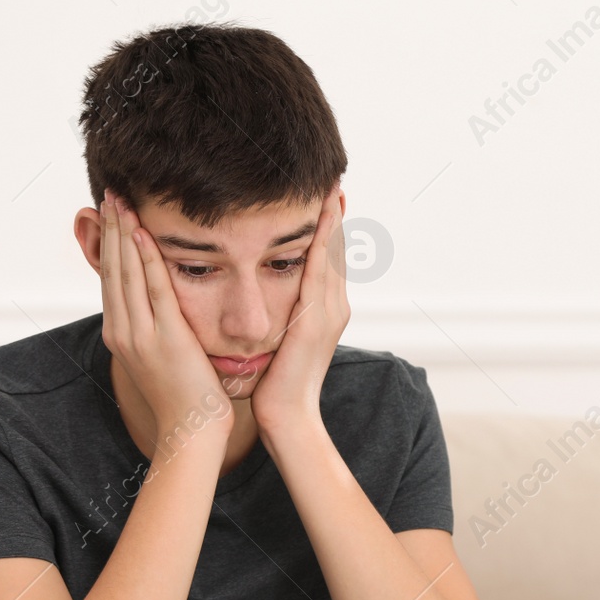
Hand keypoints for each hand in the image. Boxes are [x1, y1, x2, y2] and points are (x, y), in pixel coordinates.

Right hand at [99, 189, 231, 452]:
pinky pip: (154, 290)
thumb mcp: (166, 354)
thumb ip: (160, 326)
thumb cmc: (188, 396)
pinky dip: (145, 260)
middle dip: (110, 230)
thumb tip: (163, 306)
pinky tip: (141, 233)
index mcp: (123, 334)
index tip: (111, 213)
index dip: (110, 244)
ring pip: (127, 274)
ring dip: (123, 234)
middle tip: (110, 194)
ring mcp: (140, 335)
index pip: (113, 279)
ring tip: (120, 201)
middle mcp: (124, 331)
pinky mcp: (164, 338)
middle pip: (113, 270)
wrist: (193, 430)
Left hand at [250, 186, 348, 433]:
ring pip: (332, 255)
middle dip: (335, 216)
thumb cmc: (275, 386)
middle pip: (336, 251)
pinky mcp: (316, 320)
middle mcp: (334, 308)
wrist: (286, 419)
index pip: (326, 260)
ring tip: (331, 188)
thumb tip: (264, 301)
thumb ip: (280, 319)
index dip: (328, 229)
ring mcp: (329, 314)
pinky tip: (318, 218)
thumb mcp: (280, 344)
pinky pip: (319, 271)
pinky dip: (321, 243)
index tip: (325, 198)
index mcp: (324, 312)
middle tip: (335, 180)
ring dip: (331, 220)